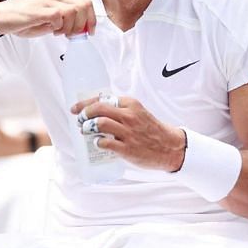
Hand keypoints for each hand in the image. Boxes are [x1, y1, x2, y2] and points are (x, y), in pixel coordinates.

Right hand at [0, 0, 95, 37]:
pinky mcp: (38, 10)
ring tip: (60, 33)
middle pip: (84, 5)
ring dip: (71, 26)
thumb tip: (79, 30)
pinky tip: (52, 31)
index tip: (89, 32)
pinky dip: (59, 27)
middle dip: (83, 24)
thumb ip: (64, 22)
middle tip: (72, 35)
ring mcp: (46, 1)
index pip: (86, 3)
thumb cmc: (23, 19)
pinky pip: (58, 16)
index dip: (92, 19)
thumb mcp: (48, 21)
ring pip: (73, 11)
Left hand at [70, 95, 184, 171]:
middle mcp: (129, 116)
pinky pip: (105, 142)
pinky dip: (97, 142)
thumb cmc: (153, 131)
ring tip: (85, 131)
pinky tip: (98, 143)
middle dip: (84, 114)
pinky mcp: (127, 148)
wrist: (171, 147)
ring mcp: (128, 132)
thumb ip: (122, 111)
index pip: (103, 99)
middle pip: (98, 109)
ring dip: (87, 127)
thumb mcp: (139, 114)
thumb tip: (97, 113)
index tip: (76, 109)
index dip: (85, 103)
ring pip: (99, 123)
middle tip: (80, 121)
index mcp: (132, 105)